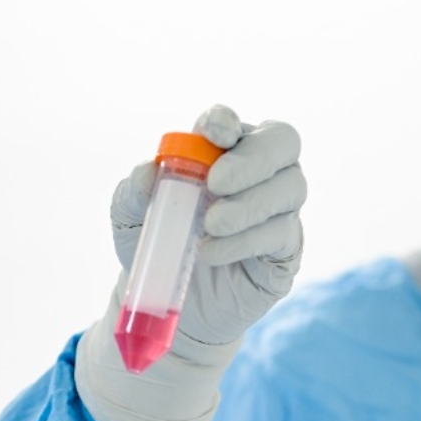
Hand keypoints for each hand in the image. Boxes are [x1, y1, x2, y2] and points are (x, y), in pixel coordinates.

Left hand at [76, 104, 305, 420]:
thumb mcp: (131, 216)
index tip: (210, 133)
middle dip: (252, 159)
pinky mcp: (286, 248)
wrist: (169, 298)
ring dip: (248, 205)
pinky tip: (212, 251)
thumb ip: (135, 191)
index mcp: (221, 149)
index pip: (233, 123)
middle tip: (216, 182)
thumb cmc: (155, 242)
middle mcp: (259, 171)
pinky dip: (245, 241)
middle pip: (283, 142)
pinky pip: (282, 234)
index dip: (225, 122)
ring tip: (210, 225)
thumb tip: (147, 172)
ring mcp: (279, 208)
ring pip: (290, 188)